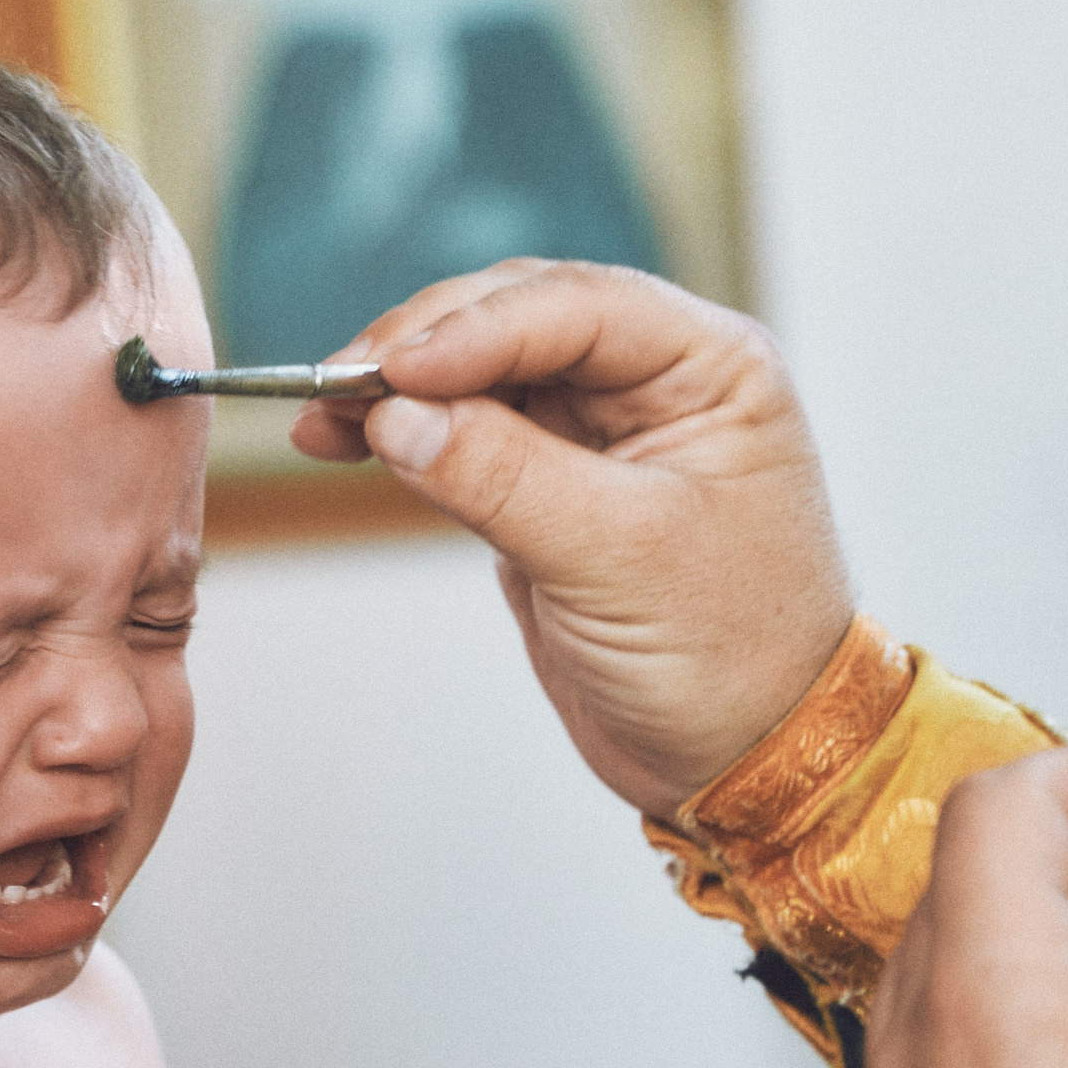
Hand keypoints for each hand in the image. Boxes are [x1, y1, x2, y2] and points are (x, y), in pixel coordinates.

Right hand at [290, 260, 849, 815]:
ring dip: (398, 387)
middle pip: (518, 320)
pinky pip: (465, 433)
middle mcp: (658, 381)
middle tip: (338, 385)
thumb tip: (396, 416)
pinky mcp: (550, 484)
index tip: (393, 369)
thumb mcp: (617, 559)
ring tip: (321, 414)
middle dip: (422, 347)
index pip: (579, 307)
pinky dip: (404, 435)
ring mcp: (600, 432)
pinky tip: (344, 442)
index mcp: (712, 369)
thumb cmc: (730, 658)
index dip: (476, 328)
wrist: (746, 760)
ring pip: (480, 372)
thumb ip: (503, 477)